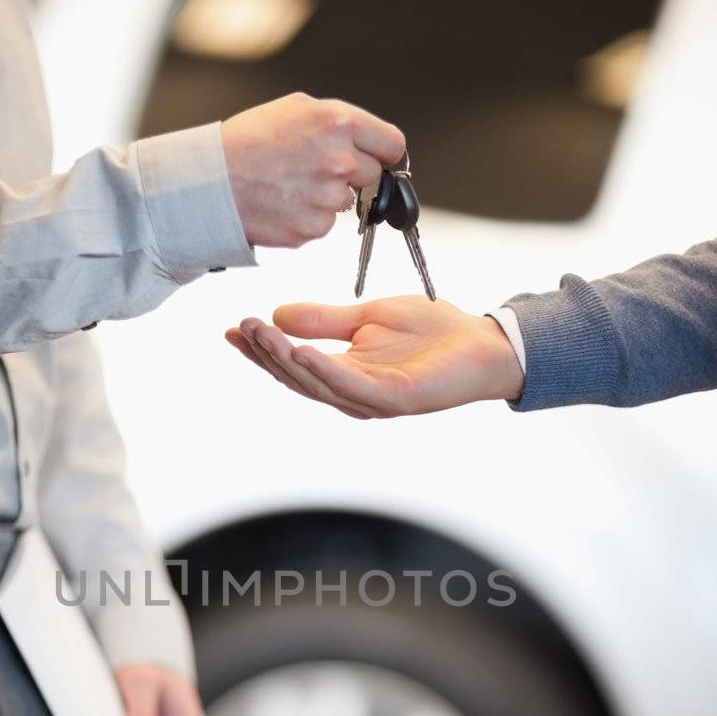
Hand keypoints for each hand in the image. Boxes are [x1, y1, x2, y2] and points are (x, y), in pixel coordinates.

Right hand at [221, 94, 404, 248]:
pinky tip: (283, 203)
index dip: (384, 151)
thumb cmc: (249, 140)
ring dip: (326, 196)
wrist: (210, 181)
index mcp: (338, 124)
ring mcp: (327, 198)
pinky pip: (323, 223)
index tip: (377, 157)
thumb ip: (339, 124)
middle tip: (316, 168)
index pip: (392, 144)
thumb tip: (371, 144)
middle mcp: (339, 161)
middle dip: (353, 173)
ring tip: (291, 184)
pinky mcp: (313, 228)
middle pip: (373, 175)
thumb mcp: (296, 109)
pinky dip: (307, 216)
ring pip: (346, 202)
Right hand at [225, 297, 524, 418]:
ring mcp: (373, 400)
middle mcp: (352, 394)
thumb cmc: (432, 333)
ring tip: (261, 334)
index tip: (233, 329)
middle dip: (266, 353)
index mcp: (344, 375)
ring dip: (285, 359)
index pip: (293, 363)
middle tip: (241, 327)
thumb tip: (279, 315)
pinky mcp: (395, 398)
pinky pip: (350, 386)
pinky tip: (301, 352)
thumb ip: (325, 320)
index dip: (261, 349)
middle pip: (297, 377)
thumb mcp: (367, 316)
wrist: (483, 343)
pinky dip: (323, 370)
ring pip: (317, 382)